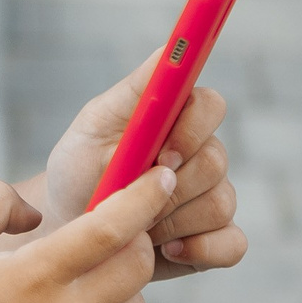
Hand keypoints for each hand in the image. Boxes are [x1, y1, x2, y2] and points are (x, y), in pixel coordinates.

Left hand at [39, 52, 246, 278]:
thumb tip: (171, 52)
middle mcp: (201, 154)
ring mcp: (210, 197)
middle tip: (131, 197)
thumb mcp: (94, 125)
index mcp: (175, 119)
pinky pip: (233, 244)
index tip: (162, 155)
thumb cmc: (79, 170)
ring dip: (170, 220)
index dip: (193, 130)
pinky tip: (165, 250)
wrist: (68, 229)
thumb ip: (136, 89)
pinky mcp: (213, 240)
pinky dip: (200, 249)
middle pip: (217, 161)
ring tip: (134, 225)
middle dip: (170, 186)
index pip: (211, 106)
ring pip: (221, 204)